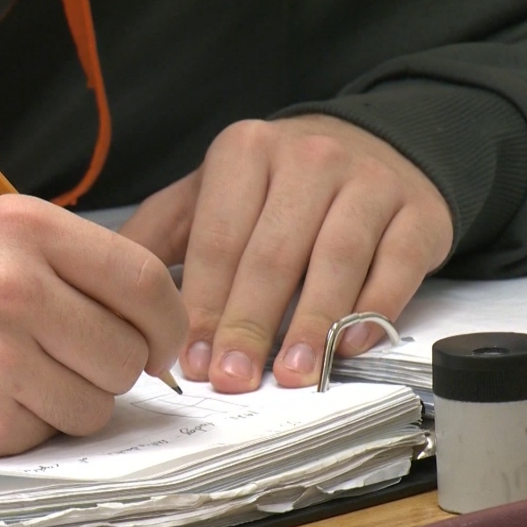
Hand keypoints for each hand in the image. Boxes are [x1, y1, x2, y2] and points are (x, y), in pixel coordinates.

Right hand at [0, 195, 187, 457]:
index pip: (143, 279)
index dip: (168, 321)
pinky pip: (55, 431)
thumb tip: (161, 321)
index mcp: (28, 228)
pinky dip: (39, 422)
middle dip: (119, 366)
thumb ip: (82, 266)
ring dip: (78, 397)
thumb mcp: (2, 238)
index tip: (162, 341)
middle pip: (127, 352)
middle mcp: (15, 287)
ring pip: (98, 402)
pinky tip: (0, 396)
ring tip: (30, 372)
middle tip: (81, 358)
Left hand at [119, 114, 452, 392]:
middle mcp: (309, 157)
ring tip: (292, 376)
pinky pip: (395, 265)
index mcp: (246, 152)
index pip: (219, 239)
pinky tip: (347, 346)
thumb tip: (108, 293)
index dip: (205, 305)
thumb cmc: (281, 185)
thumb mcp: (212, 191)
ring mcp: (369, 181)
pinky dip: (372, 310)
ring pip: (335, 260)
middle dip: (249, 325)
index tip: (191, 361)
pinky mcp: (418, 211)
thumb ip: (160, 235)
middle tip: (234, 380)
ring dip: (310, 326)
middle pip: (272, 254)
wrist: (375, 146)